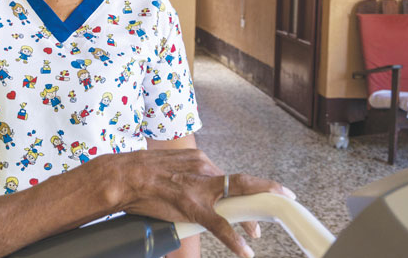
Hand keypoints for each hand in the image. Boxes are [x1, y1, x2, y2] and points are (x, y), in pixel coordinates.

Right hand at [114, 149, 293, 257]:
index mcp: (197, 159)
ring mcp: (199, 189)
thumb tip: (188, 188)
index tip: (252, 193)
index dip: (242, 187)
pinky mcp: (193, 207)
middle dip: (265, 190)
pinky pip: (220, 225)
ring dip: (249, 218)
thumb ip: (183, 175)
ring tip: (257, 232)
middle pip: (240, 182)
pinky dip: (233, 239)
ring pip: (235, 201)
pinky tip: (243, 251)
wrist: (122, 177)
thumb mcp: (167, 166)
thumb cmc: (137, 173)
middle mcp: (203, 169)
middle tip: (285, 198)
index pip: (225, 174)